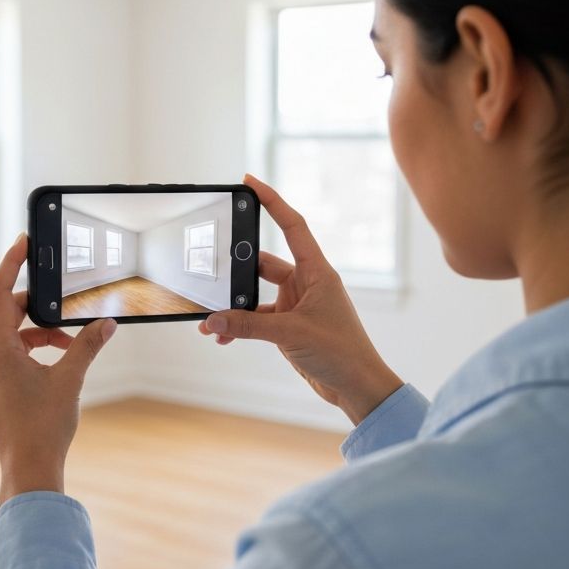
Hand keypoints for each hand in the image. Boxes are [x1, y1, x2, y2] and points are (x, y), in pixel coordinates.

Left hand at [0, 233, 116, 503]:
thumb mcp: (70, 379)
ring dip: (42, 330)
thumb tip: (106, 324)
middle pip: (7, 311)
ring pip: (13, 333)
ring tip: (72, 340)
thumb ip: (87, 346)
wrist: (28, 469)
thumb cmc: (43, 427)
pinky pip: (14, 352)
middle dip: (39, 304)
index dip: (11, 263)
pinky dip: (37, 347)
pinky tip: (62, 359)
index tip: (24, 242)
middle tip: (65, 298)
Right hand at [199, 175, 403, 425]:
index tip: (249, 182)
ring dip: (234, 306)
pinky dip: (239, 326)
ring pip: (255, 294)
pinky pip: (256, 319)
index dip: (271, 201)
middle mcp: (306, 283)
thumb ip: (248, 326)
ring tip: (211, 317)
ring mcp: (297, 304)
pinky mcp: (289, 325)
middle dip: (236, 271)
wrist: (357, 386)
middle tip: (211, 271)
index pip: (292, 226)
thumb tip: (213, 320)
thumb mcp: (290, 334)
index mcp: (317, 272)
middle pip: (263, 263)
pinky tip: (222, 336)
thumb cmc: (342, 353)